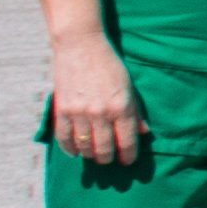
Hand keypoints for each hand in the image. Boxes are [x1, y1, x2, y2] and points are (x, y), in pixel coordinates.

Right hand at [46, 30, 145, 168]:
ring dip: (90, 155)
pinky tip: (75, 152)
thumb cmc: (109, 64)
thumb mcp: (128, 85)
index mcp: (122, 106)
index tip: (128, 162)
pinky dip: (70, 149)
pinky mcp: (62, 110)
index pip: (127, 142)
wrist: (80, 45)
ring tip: (94, 155)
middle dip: (108, 158)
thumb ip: (136, 110)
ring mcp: (80, 113)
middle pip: (105, 149)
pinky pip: (64, 138)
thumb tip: (144, 133)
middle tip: (109, 159)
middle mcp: (101, 113)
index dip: (128, 156)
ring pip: (85, 147)